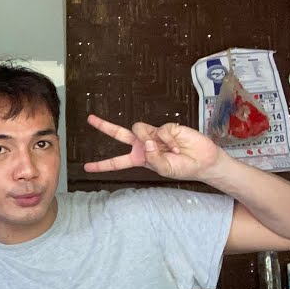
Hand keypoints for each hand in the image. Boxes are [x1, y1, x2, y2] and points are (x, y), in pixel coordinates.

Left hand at [82, 114, 226, 181]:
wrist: (202, 160)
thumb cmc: (183, 167)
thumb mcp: (164, 169)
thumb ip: (152, 157)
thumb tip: (147, 141)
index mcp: (139, 159)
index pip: (116, 162)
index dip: (102, 165)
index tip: (86, 167)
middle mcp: (142, 145)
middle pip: (119, 134)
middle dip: (104, 126)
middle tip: (90, 119)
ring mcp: (153, 134)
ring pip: (139, 130)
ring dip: (152, 140)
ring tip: (170, 149)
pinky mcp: (165, 126)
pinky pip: (159, 130)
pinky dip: (168, 139)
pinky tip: (177, 144)